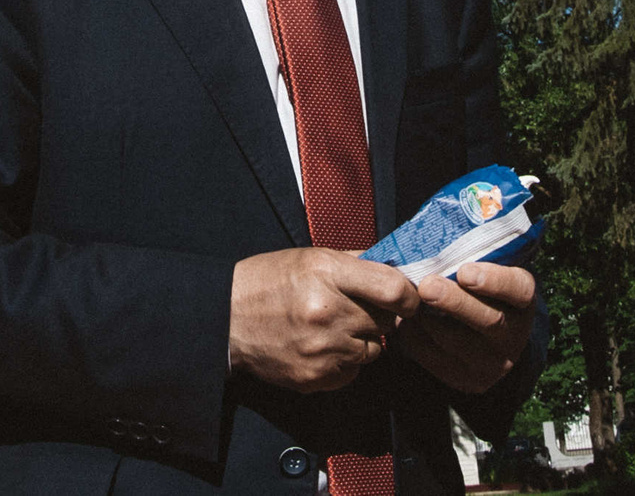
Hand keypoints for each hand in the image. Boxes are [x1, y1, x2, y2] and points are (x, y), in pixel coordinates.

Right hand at [229, 248, 421, 392]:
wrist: (225, 319)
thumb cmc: (268, 282)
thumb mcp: (310, 257)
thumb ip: (356, 263)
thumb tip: (397, 267)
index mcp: (327, 274)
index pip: (393, 289)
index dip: (409, 295)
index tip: (408, 298)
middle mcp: (328, 312)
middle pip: (386, 321)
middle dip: (380, 315)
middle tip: (359, 308)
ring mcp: (322, 349)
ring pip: (373, 349)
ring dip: (362, 340)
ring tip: (335, 327)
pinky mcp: (315, 377)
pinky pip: (353, 372)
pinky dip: (345, 361)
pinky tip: (322, 346)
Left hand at [394, 261, 534, 394]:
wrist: (485, 336)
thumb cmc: (479, 290)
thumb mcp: (486, 271)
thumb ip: (470, 256)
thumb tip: (434, 235)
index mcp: (523, 301)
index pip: (520, 290)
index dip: (495, 281)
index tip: (465, 271)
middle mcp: (515, 335)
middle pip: (490, 321)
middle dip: (455, 302)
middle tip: (427, 286)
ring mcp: (495, 363)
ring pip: (460, 344)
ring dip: (430, 322)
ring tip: (408, 302)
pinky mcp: (470, 381)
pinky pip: (439, 362)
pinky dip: (418, 340)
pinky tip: (404, 322)